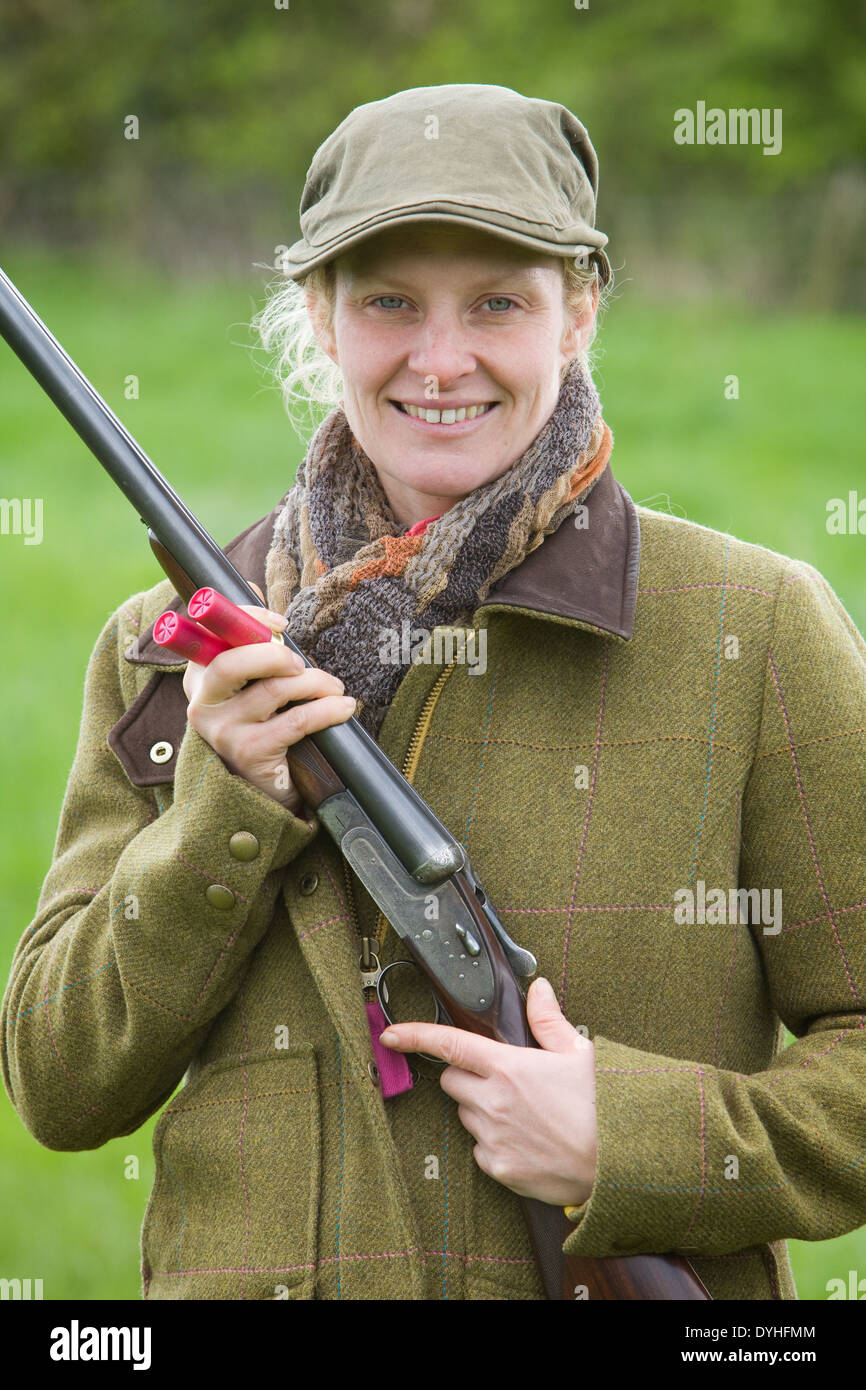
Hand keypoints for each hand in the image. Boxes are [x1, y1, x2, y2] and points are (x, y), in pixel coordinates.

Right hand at [182, 580, 355, 813]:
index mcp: (199, 675)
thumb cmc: (262, 724)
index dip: (245, 619)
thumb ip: (249, 639)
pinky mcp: (248, 754)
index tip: (282, 623)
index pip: (208, 633)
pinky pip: (295, 722)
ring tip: (336, 687)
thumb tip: (248, 583)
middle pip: (230, 662)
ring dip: (315, 683)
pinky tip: (344, 708)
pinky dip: (327, 711)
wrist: (262, 791)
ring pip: (272, 691)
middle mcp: (201, 702)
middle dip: (273, 652)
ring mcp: (221, 731)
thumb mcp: (251, 682)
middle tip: (301, 660)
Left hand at [380, 976, 597, 1205]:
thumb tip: (538, 987)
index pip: (450, 1044)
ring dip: (480, 1109)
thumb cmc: (602, 1105)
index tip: (391, 1035)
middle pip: (451, 1081)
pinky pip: (479, 1149)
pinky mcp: (498, 1167)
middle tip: (500, 1081)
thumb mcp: (579, 1053)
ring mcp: (492, 1136)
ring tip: (522, 1113)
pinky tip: (524, 1139)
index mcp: (508, 1066)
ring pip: (464, 1114)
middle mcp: (492, 1101)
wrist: (617, 1165)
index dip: (415, 1036)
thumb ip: (549, 1019)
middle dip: (465, 1077)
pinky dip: (492, 1142)